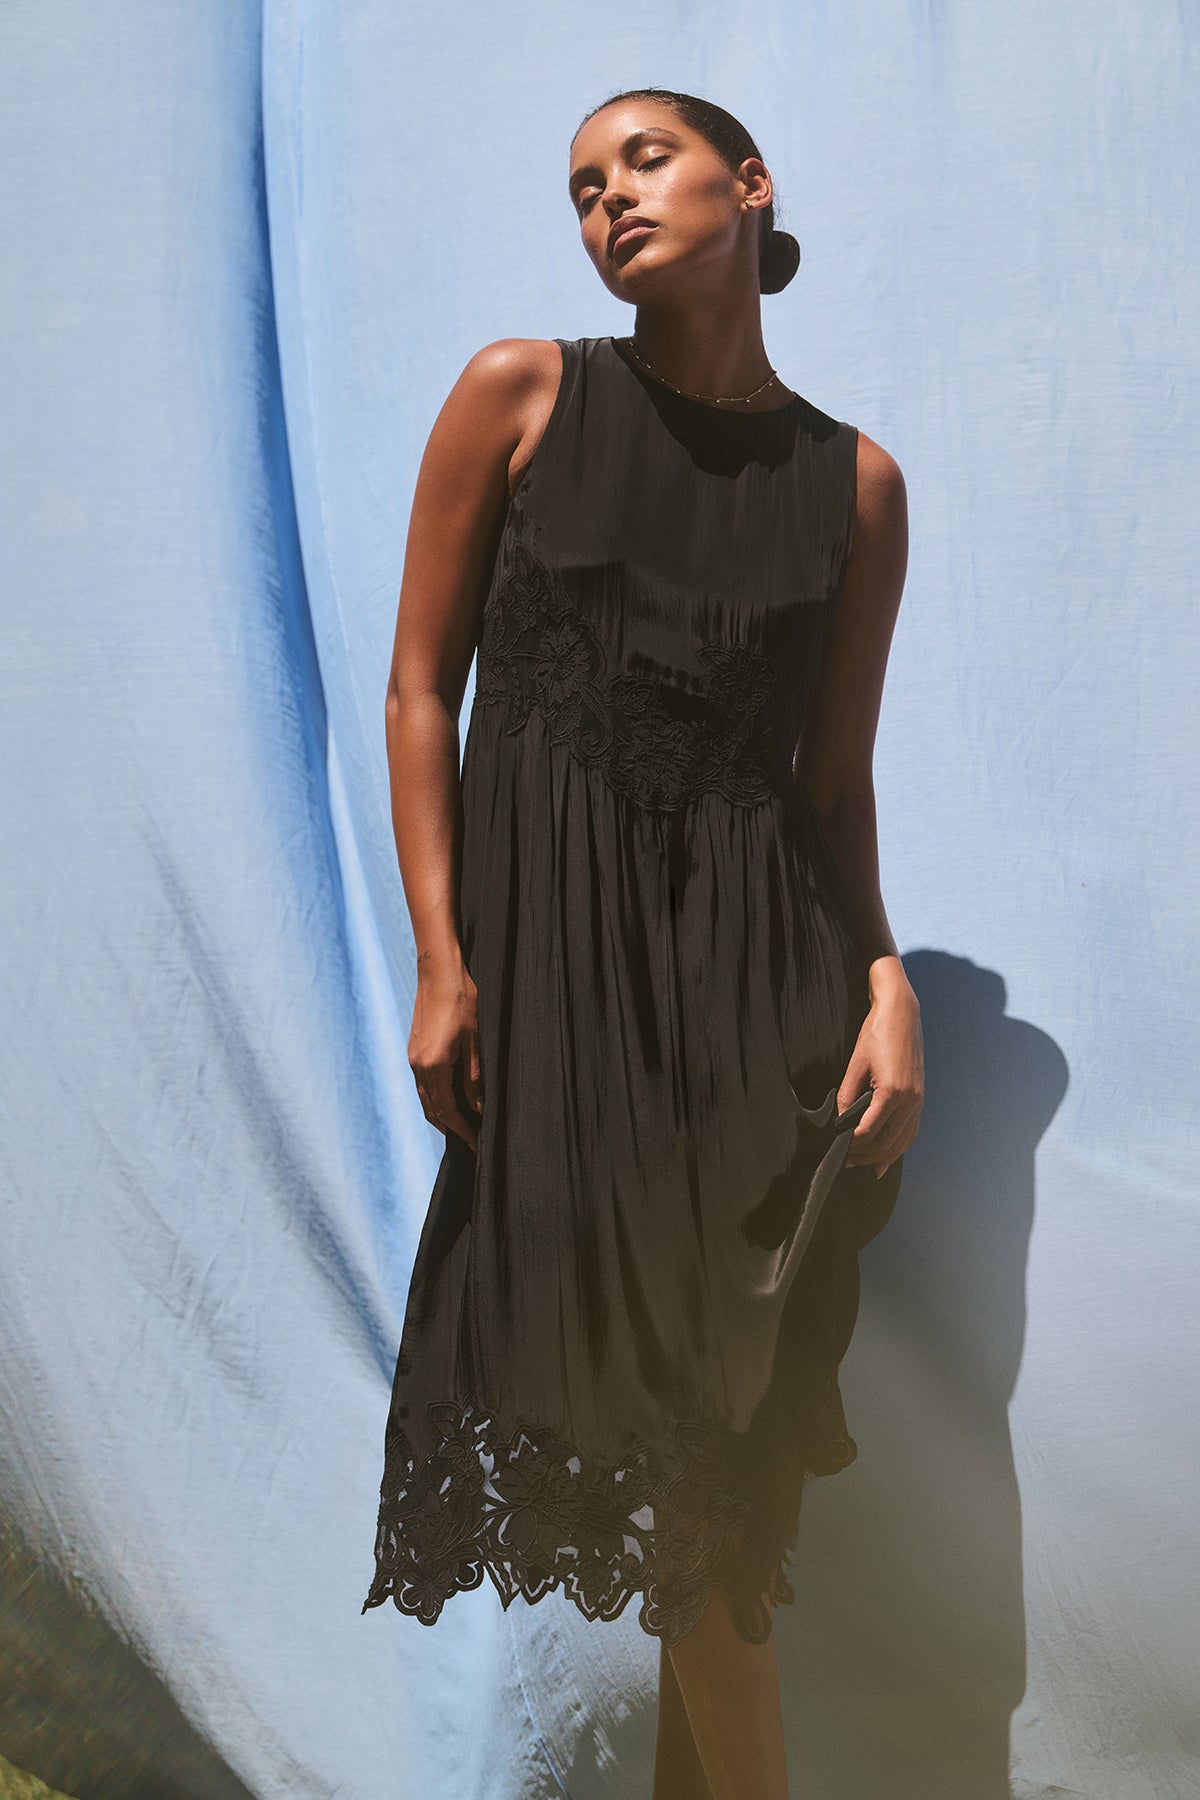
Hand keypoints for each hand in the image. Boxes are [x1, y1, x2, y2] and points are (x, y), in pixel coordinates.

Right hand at [408, 946, 484, 1152]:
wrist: (438, 973)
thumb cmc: (462, 1002)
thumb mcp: (475, 1042)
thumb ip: (474, 1078)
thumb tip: (478, 1108)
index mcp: (434, 1066)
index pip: (448, 1111)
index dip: (463, 1130)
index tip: (476, 1143)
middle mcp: (418, 1066)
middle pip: (432, 1110)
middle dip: (451, 1128)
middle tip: (470, 1141)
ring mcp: (413, 1058)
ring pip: (425, 1098)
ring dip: (441, 1115)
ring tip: (461, 1126)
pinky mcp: (414, 1050)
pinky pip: (423, 1084)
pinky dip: (435, 1099)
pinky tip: (449, 1099)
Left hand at [840, 966, 923, 1178]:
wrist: (901, 1012)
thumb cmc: (876, 1033)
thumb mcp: (856, 1064)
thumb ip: (846, 1095)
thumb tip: (838, 1121)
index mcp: (893, 1093)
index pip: (870, 1132)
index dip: (851, 1144)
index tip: (836, 1149)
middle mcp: (911, 1100)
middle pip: (887, 1143)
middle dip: (865, 1155)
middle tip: (844, 1161)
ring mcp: (919, 1099)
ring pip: (903, 1141)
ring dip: (883, 1156)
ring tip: (863, 1165)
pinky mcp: (920, 1095)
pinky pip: (911, 1129)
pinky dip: (899, 1145)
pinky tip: (887, 1154)